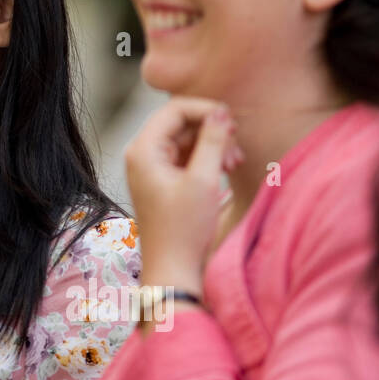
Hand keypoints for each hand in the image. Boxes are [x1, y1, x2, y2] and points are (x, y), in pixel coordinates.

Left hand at [125, 97, 243, 289]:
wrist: (173, 270)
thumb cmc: (184, 229)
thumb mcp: (204, 180)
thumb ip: (213, 141)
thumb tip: (222, 113)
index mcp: (143, 150)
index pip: (175, 109)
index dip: (207, 110)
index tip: (233, 123)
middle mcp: (142, 154)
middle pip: (181, 123)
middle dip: (213, 131)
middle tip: (236, 151)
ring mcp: (151, 167)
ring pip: (187, 140)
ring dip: (214, 146)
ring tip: (234, 164)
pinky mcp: (163, 180)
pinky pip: (186, 157)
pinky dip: (208, 159)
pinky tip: (227, 171)